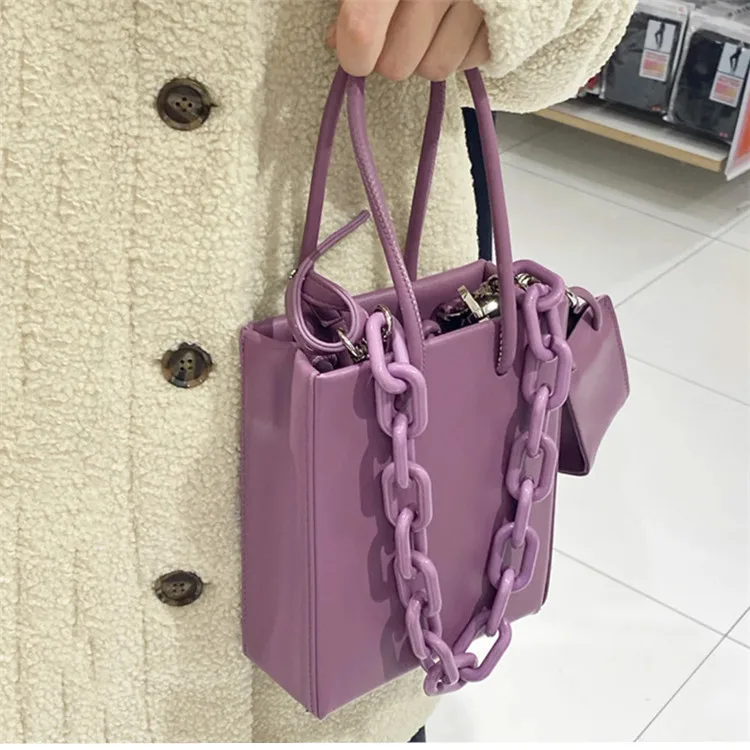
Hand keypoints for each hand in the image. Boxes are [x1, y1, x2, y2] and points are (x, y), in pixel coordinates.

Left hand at [326, 0, 489, 80]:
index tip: (354, 54)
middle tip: (395, 28)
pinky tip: (456, 20)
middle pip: (396, 64)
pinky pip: (467, 61)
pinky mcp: (501, 19)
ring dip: (425, 53)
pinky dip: (458, 48)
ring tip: (429, 19)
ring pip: (433, 68)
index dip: (353, 54)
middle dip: (389, 55)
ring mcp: (476, 2)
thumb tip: (337, 40)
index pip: (361, 30)